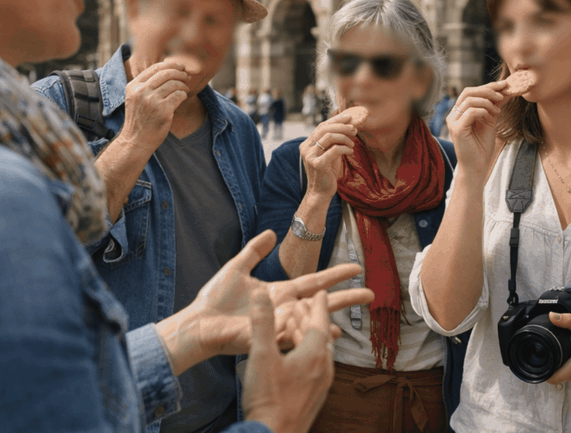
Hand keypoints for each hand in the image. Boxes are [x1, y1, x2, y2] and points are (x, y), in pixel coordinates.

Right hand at [116, 60, 190, 153]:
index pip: (154, 68)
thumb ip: (146, 85)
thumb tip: (167, 67)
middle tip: (186, 76)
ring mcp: (152, 101)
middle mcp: (141, 91)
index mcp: (133, 86)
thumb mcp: (135, 98)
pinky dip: (183, 94)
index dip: (170, 65)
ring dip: (183, 85)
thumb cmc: (139, 119)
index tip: (180, 67)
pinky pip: (178, 95)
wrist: (136, 141)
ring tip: (185, 88)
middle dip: (179, 73)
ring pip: (174, 84)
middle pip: (166, 73)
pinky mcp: (163, 110)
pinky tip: (183, 97)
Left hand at [184, 231, 374, 356]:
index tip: (356, 268)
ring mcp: (278, 324)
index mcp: (280, 292)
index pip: (315, 281)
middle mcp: (284, 308)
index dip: (335, 274)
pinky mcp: (267, 337)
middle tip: (372, 295)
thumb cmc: (215, 299)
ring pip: (310, 322)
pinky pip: (292, 336)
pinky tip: (322, 336)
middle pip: (322, 302)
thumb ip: (254, 250)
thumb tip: (270, 232)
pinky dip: (306, 335)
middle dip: (346, 298)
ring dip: (327, 322)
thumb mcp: (237, 267)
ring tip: (344, 326)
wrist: (199, 322)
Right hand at [242, 289, 334, 432]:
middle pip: (321, 336)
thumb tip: (260, 293)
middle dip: (312, 319)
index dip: (318, 304)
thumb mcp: (261, 356)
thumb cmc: (268, 400)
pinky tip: (294, 359)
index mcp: (314, 354)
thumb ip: (262, 323)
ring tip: (295, 329)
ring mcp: (320, 385)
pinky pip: (315, 367)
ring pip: (319, 352)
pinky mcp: (313, 397)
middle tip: (303, 306)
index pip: (320, 321)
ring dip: (308, 337)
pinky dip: (306, 354)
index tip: (321, 292)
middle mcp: (323, 368)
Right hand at [300, 112, 357, 199]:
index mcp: (307, 144)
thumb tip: (346, 126)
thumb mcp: (329, 154)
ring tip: (352, 143)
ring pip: (328, 137)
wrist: (320, 193)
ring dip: (344, 137)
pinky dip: (345, 148)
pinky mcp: (318, 164)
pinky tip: (350, 151)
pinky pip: (334, 150)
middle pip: (325, 129)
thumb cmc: (326, 173)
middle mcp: (306, 148)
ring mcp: (310, 156)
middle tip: (354, 129)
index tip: (349, 117)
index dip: (336, 120)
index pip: (321, 126)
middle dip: (342, 126)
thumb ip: (333, 142)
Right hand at [446, 81, 506, 172]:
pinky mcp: (456, 129)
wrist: (477, 166)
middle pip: (468, 92)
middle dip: (487, 89)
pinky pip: (470, 112)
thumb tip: (504, 91)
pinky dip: (483, 111)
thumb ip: (494, 106)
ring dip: (487, 101)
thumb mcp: (490, 121)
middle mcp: (454, 115)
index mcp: (460, 112)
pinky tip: (491, 116)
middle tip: (502, 93)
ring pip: (469, 100)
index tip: (503, 84)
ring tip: (498, 110)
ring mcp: (453, 121)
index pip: (471, 92)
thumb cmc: (482, 146)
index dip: (487, 86)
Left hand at [545, 313, 570, 384]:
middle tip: (538, 353)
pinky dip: (561, 368)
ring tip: (547, 354)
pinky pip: (567, 375)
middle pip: (554, 377)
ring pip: (561, 377)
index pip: (553, 378)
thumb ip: (568, 321)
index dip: (541, 371)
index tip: (534, 360)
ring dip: (553, 368)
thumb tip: (551, 316)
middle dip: (545, 368)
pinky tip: (558, 357)